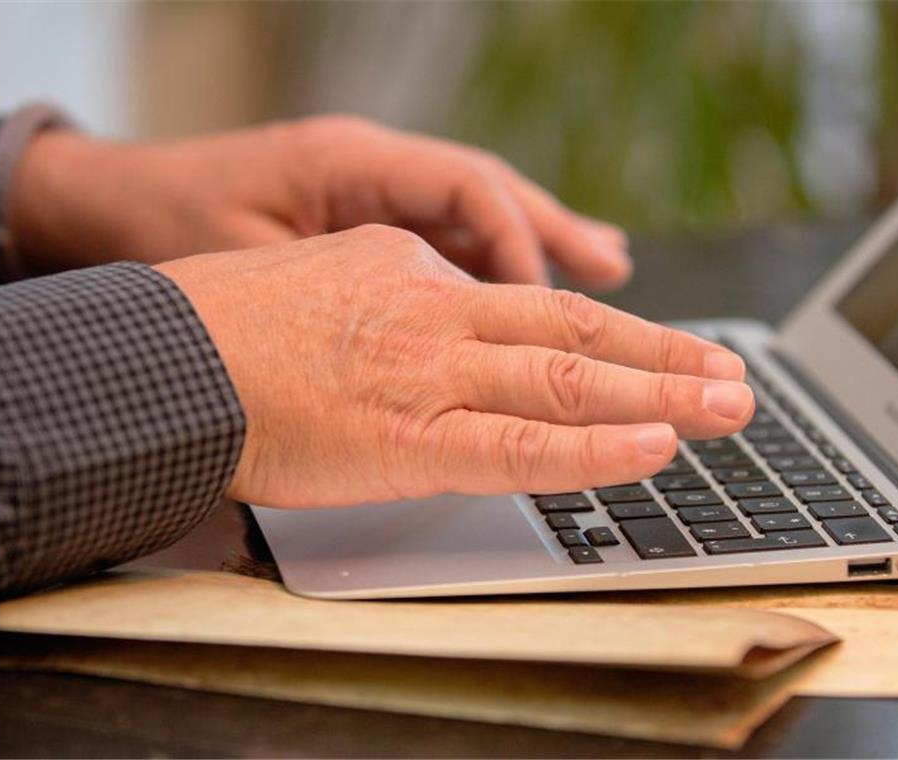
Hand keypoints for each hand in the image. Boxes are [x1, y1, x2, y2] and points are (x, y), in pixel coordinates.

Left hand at [10, 116, 630, 288]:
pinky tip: (527, 289)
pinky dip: (492, 264)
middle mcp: (372, 171)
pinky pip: (444, 239)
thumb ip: (344, 279)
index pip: (466, 189)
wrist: (114, 216)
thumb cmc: (170, 228)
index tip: (558, 298)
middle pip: (489, 194)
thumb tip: (430, 308)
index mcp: (350, 163)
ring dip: (540, 245)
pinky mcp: (364, 227)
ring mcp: (371, 197)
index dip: (520, 242)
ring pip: (475, 213)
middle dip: (559, 233)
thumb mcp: (249, 259)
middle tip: (619, 270)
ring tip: (608, 269)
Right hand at [156, 225, 752, 507]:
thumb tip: (448, 316)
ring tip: (729, 407)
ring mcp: (431, 373)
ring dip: (661, 393)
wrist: (163, 357)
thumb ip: (400, 293)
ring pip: (569, 381)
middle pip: (577, 334)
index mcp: (419, 274)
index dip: (611, 338)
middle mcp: (440, 313)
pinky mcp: (409, 437)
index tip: (659, 356)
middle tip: (734, 374)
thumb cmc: (229, 329)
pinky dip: (593, 448)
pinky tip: (654, 447)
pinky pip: (520, 444)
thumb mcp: (332, 278)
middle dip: (667, 355)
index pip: (536, 308)